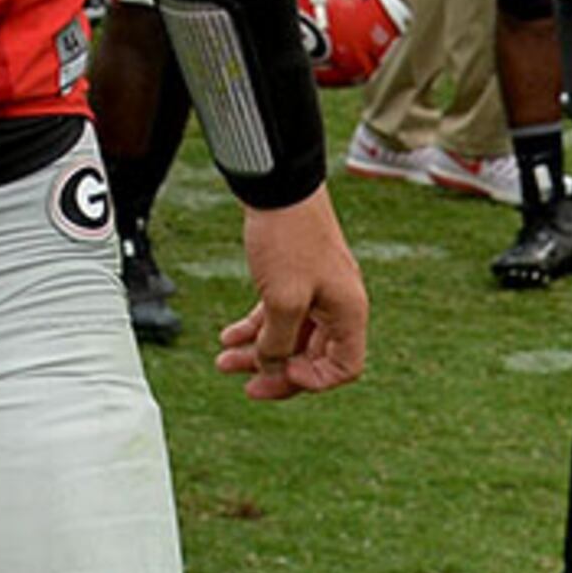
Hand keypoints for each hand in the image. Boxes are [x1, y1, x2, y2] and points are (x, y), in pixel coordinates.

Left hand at [212, 191, 366, 400]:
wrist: (277, 187)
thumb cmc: (288, 239)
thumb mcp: (282, 299)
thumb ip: (278, 342)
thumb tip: (272, 370)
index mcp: (348, 312)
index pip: (344, 367)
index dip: (313, 380)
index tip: (280, 373)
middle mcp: (337, 305)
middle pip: (313, 356)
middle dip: (277, 371)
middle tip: (244, 385)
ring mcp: (316, 291)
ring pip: (290, 336)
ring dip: (258, 352)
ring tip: (222, 362)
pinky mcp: (295, 277)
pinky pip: (278, 314)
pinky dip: (255, 327)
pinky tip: (227, 336)